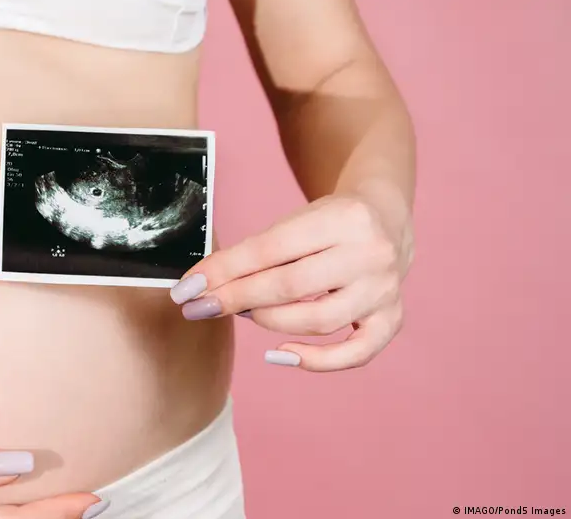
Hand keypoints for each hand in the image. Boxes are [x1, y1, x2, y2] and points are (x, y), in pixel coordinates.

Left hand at [169, 190, 414, 371]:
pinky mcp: (392, 318)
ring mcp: (385, 290)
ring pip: (318, 321)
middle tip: (200, 307)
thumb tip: (202, 288)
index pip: (270, 250)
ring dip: (269, 322)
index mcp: (344, 218)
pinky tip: (281, 353)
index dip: (224, 271)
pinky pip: (355, 353)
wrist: (386, 219)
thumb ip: (254, 254)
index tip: (188, 288)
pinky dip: (316, 361)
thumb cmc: (327, 223)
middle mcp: (371, 254)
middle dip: (236, 299)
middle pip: (291, 287)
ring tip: (244, 313)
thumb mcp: (294, 222)